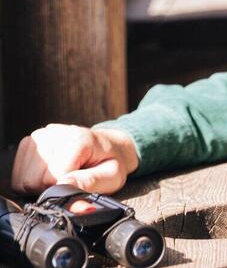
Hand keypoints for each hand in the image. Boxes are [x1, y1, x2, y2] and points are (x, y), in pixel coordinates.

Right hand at [11, 124, 139, 194]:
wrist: (109, 146)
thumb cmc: (111, 163)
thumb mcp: (112, 176)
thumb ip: (90, 183)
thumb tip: (63, 186)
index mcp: (78, 139)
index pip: (52, 178)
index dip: (65, 188)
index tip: (79, 181)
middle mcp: (54, 133)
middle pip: (33, 180)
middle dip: (50, 187)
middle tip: (70, 179)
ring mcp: (39, 136)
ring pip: (22, 179)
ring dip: (40, 184)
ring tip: (62, 174)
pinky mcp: (29, 142)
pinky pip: (18, 175)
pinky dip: (32, 178)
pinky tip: (51, 171)